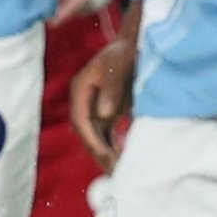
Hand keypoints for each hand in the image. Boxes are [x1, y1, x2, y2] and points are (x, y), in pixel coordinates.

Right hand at [68, 24, 139, 168]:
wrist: (136, 45)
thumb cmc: (126, 52)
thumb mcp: (119, 65)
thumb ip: (111, 88)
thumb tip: (104, 113)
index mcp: (80, 89)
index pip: (80, 120)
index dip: (91, 139)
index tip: (105, 155)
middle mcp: (84, 101)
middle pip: (87, 132)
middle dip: (99, 152)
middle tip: (114, 171)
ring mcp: (95, 107)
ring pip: (96, 136)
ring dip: (106, 153)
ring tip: (120, 171)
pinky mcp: (107, 111)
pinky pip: (107, 134)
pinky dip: (114, 147)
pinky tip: (124, 160)